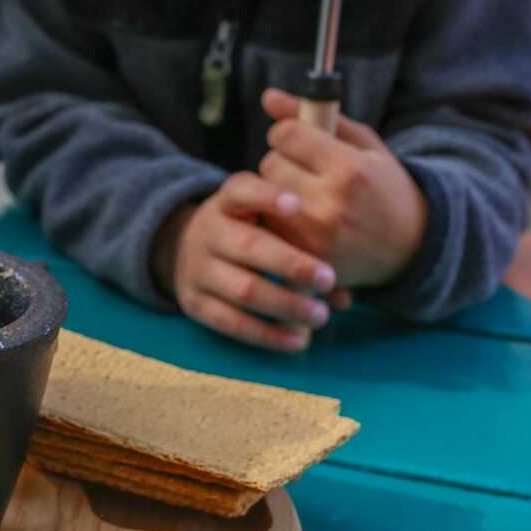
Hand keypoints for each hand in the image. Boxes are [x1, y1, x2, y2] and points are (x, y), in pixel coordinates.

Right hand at [152, 172, 340, 352]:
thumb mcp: (263, 222)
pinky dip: (267, 334)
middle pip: (249, 246)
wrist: (186, 250)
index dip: (266, 196)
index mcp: (226, 203)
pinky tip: (299, 340)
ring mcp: (197, 269)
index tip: (297, 204)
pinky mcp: (194, 303)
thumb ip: (300, 242)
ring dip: (286, 305)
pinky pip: (231, 323)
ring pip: (244, 290)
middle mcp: (208, 232)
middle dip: (293, 265)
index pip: (240, 190)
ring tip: (320, 315)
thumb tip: (344, 295)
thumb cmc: (247, 232)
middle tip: (328, 279)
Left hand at [258, 89, 427, 288]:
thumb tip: (268, 96)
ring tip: (304, 194)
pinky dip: (277, 218)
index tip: (299, 140)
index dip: (289, 133)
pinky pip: (268, 224)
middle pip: (270, 163)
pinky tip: (300, 218)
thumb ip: (317, 115)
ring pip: (264, 195)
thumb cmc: (384, 186)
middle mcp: (330, 202)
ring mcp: (314, 235)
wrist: (409, 246)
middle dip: (283, 161)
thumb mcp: (363, 144)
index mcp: (349, 168)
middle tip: (306, 170)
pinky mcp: (303, 257)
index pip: (286, 135)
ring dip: (276, 189)